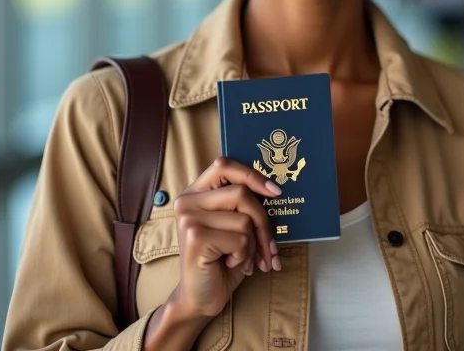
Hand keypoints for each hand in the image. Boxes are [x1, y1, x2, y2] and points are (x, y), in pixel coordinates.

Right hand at [168, 157, 282, 321]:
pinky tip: (231, 263)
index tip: (275, 192)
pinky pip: (240, 239)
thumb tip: (275, 190)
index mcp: (196, 192)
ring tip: (245, 258)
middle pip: (241, 193)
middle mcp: (188, 201)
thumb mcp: (233, 225)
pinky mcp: (196, 237)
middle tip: (269, 246)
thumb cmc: (222, 259)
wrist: (200, 298)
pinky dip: (244, 255)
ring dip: (253, 244)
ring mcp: (189, 218)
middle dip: (263, 221)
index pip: (224, 165)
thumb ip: (243, 204)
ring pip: (244, 218)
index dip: (252, 175)